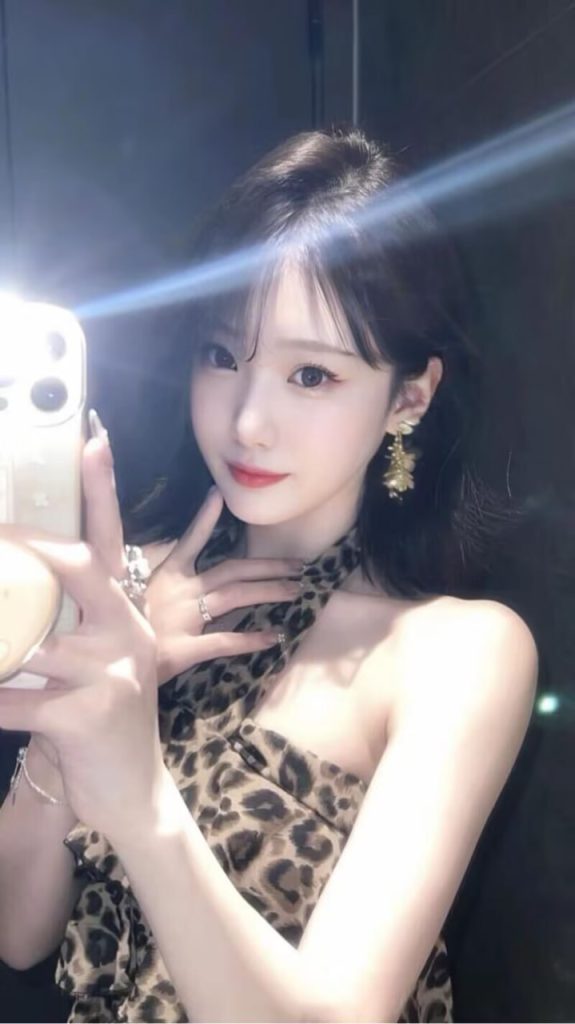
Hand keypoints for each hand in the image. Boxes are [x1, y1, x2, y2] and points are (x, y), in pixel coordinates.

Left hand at [0, 431, 160, 837]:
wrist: (135, 792)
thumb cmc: (103, 719)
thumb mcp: (100, 662)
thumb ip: (70, 622)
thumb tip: (23, 589)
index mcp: (125, 614)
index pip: (111, 540)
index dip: (102, 488)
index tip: (91, 439)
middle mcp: (126, 634)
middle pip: (82, 569)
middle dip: (30, 549)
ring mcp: (111, 673)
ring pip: (34, 642)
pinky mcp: (88, 716)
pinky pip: (17, 700)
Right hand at [143, 487, 303, 685]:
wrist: (107, 663)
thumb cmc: (126, 631)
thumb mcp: (140, 598)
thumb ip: (165, 587)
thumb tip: (192, 580)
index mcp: (168, 576)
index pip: (190, 540)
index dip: (205, 517)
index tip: (218, 494)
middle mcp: (179, 591)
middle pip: (231, 569)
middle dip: (267, 565)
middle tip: (298, 566)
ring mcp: (183, 618)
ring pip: (234, 596)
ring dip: (268, 591)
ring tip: (295, 591)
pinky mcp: (184, 647)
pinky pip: (224, 641)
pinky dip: (250, 639)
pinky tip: (274, 637)